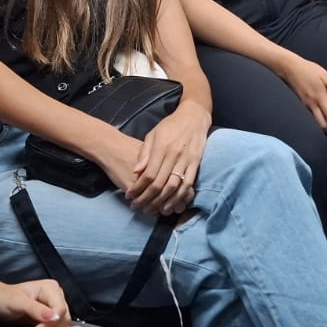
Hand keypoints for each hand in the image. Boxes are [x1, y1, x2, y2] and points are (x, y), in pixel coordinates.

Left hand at [0, 278, 69, 326]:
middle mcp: (56, 296)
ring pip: (58, 326)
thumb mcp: (18, 303)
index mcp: (51, 289)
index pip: (60, 310)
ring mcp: (54, 307)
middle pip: (62, 319)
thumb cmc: (4, 298)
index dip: (50, 324)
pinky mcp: (49, 317)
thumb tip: (55, 317)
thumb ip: (36, 309)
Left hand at [130, 100, 208, 215]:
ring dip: (163, 201)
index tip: (129, 195)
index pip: (148, 174)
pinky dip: (180, 196)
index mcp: (161, 148)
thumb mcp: (153, 134)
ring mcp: (186, 160)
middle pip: (159, 183)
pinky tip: (172, 204)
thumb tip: (135, 171)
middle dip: (147, 198)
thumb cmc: (170, 125)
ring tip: (154, 210)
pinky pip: (188, 184)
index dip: (138, 188)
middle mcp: (174, 155)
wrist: (194, 116)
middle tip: (138, 207)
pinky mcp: (196, 163)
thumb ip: (144, 153)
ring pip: (174, 187)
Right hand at [272, 53, 326, 134]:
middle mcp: (312, 104)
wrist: (290, 69)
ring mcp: (306, 106)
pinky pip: (312, 119)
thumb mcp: (324, 75)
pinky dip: (320, 125)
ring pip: (317, 124)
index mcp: (319, 97)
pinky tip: (324, 124)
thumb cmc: (307, 70)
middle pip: (323, 125)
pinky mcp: (303, 105)